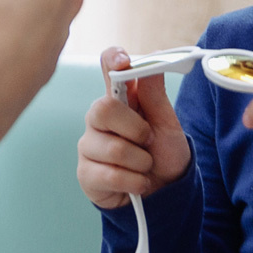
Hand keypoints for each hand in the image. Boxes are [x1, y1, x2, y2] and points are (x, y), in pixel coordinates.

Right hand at [75, 46, 190, 209]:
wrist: (163, 194)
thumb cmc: (162, 155)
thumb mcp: (167, 124)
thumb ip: (155, 95)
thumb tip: (154, 58)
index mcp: (119, 100)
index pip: (108, 69)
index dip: (112, 60)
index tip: (123, 61)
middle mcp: (98, 119)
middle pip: (103, 109)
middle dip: (136, 129)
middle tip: (149, 141)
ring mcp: (89, 145)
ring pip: (113, 148)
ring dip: (141, 162)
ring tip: (144, 166)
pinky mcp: (85, 173)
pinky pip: (111, 175)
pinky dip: (134, 182)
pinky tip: (138, 182)